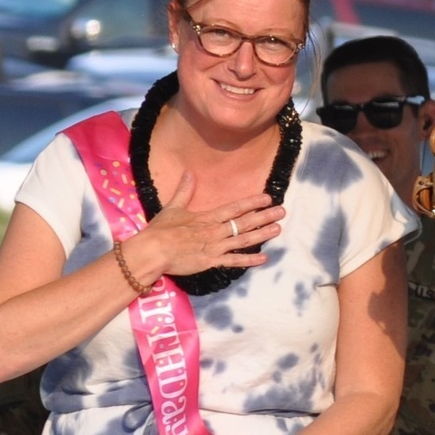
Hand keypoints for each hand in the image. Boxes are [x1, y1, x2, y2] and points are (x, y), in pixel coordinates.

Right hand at [128, 172, 285, 279]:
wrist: (152, 252)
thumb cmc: (161, 230)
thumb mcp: (173, 207)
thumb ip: (184, 191)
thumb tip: (189, 172)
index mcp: (208, 217)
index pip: (235, 207)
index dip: (252, 202)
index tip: (268, 198)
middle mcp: (216, 231)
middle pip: (245, 222)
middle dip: (265, 216)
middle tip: (282, 212)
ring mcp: (215, 247)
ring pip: (243, 240)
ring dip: (262, 235)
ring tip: (278, 229)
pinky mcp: (211, 262)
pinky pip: (234, 262)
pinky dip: (249, 260)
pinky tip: (264, 259)